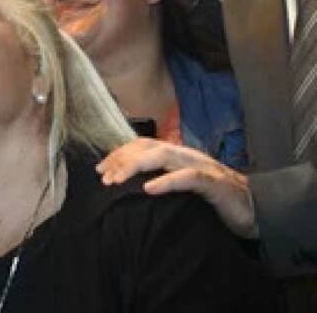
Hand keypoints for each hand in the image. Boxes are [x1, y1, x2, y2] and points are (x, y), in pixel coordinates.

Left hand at [97, 138, 257, 238]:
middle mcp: (186, 154)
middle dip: (122, 159)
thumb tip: (132, 184)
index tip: (100, 168)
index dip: (120, 153)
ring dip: (136, 166)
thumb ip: (163, 180)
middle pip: (147, 147)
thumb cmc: (215, 201)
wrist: (257, 211)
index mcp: (177, 154)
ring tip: (117, 180)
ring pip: (162, 155)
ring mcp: (201, 165)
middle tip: (103, 176)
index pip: (143, 145)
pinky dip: (166, 181)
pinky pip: (187, 177)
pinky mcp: (214, 183)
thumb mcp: (184, 188)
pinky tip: (148, 189)